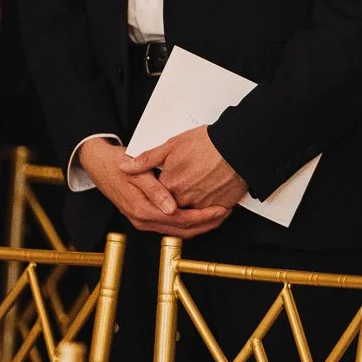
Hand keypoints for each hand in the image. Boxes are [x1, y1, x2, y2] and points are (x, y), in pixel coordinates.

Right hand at [78, 137, 229, 237]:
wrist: (98, 164)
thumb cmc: (117, 164)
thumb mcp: (136, 171)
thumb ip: (155, 190)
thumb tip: (172, 209)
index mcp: (142, 209)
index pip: (180, 220)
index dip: (203, 217)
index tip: (220, 209)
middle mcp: (142, 220)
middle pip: (181, 230)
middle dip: (206, 224)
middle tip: (225, 213)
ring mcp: (142, 221)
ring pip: (177, 231)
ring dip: (198, 225)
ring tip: (217, 215)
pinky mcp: (144, 217)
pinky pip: (170, 226)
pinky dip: (187, 223)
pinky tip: (199, 214)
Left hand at [122, 126, 247, 216]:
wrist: (236, 147)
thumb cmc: (207, 143)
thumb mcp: (171, 145)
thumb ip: (146, 160)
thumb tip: (124, 167)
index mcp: (170, 185)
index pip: (158, 199)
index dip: (159, 196)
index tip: (164, 189)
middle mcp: (184, 199)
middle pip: (174, 211)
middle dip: (174, 209)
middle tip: (178, 200)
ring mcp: (202, 205)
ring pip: (192, 218)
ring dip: (192, 217)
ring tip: (194, 207)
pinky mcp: (220, 207)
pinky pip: (211, 219)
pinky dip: (209, 217)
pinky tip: (209, 211)